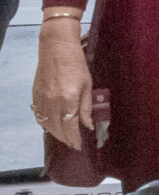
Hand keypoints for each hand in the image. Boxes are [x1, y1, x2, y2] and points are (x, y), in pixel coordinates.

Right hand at [30, 20, 92, 148]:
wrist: (56, 48)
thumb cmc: (76, 65)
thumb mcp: (87, 86)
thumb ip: (86, 108)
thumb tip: (88, 126)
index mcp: (68, 100)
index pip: (69, 127)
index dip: (73, 139)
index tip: (77, 146)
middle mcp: (52, 102)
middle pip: (56, 128)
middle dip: (64, 139)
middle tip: (72, 143)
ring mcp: (41, 98)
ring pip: (46, 123)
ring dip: (54, 132)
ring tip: (64, 137)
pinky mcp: (35, 94)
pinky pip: (38, 114)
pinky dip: (44, 122)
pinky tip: (50, 125)